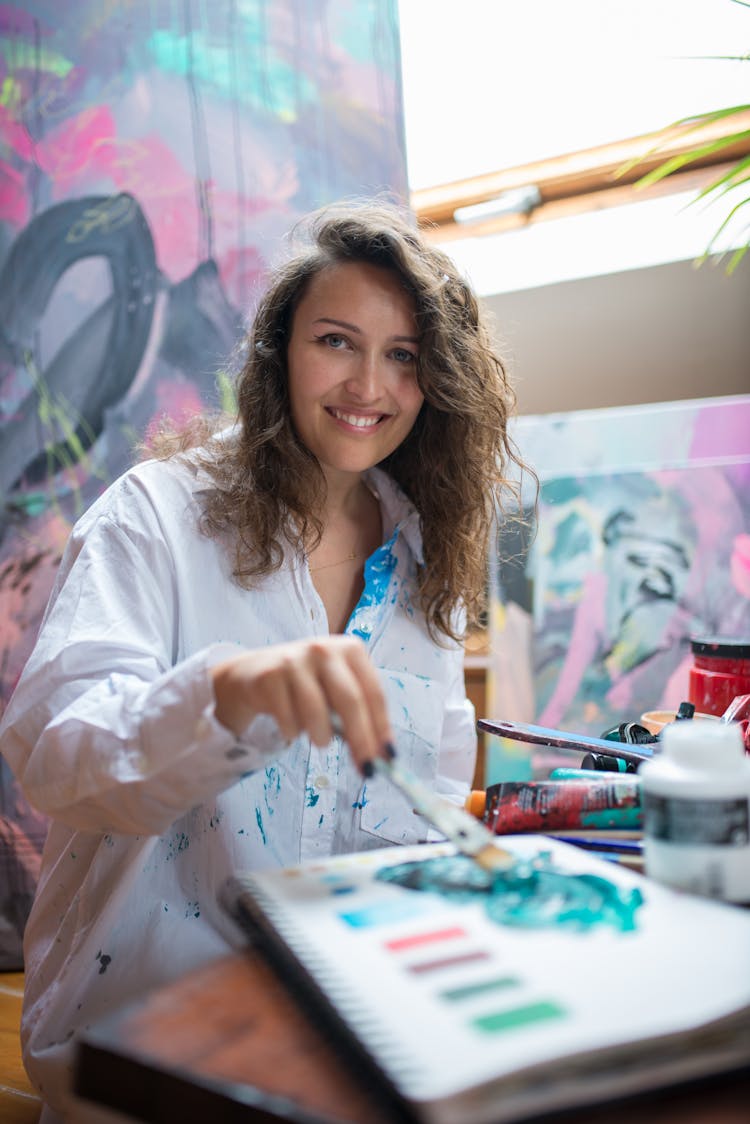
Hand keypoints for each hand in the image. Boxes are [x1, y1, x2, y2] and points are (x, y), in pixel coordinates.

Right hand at [211, 636, 393, 773]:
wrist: (254, 674)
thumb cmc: (306, 686)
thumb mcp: (335, 691)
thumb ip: (359, 715)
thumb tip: (384, 756)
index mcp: (349, 649)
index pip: (373, 692)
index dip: (382, 727)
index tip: (388, 757)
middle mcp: (323, 649)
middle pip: (350, 700)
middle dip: (361, 739)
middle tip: (366, 768)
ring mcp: (294, 660)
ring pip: (317, 711)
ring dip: (322, 736)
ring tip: (321, 741)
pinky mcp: (269, 676)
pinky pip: (288, 717)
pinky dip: (293, 732)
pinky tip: (291, 727)